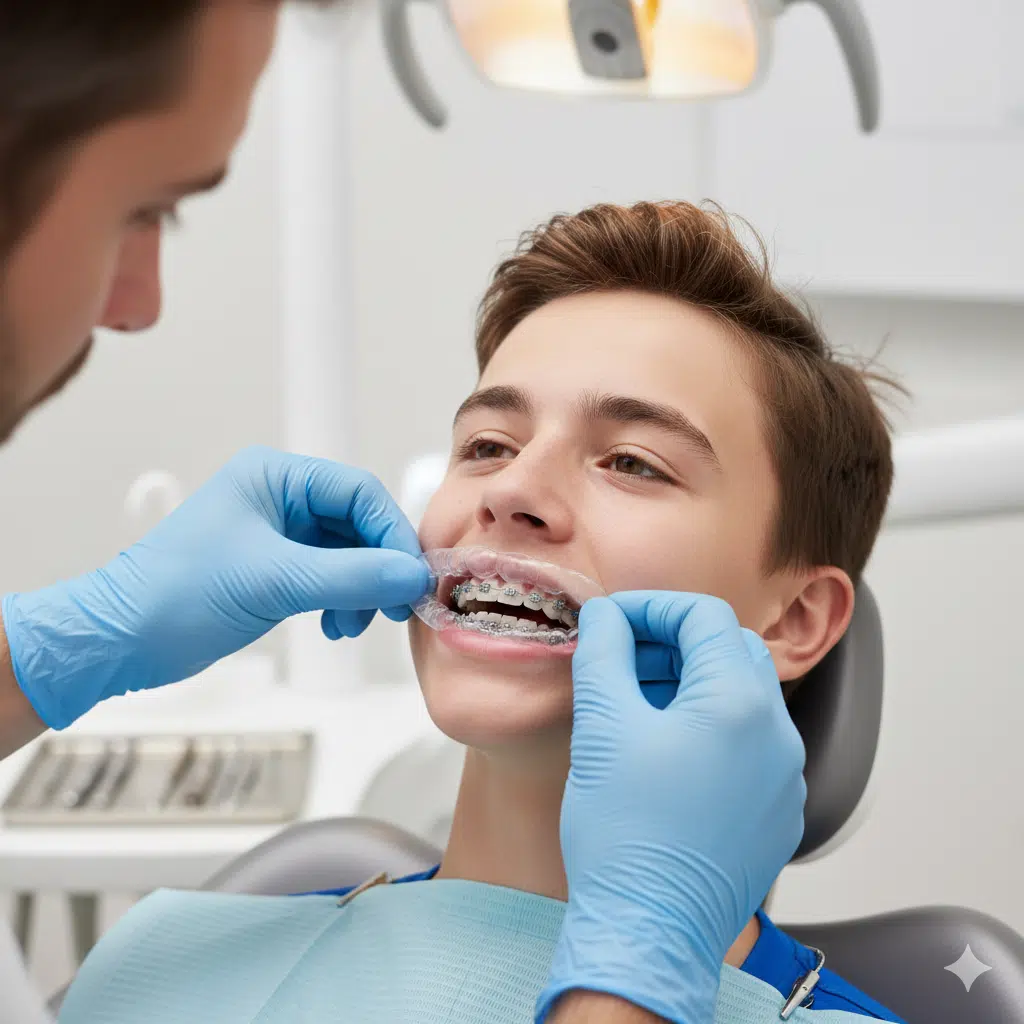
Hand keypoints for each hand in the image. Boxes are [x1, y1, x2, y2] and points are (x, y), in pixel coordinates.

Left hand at [2, 446, 429, 728]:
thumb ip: (351, 576)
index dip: (391, 533)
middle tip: (395, 605)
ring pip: (349, 555)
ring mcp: (278, 535)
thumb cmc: (177, 595)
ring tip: (352, 624)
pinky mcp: (275, 570)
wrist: (121, 641)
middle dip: (378, 567)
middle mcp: (280, 499)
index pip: (358, 492)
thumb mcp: (274, 581)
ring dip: (361, 590)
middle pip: (359, 524)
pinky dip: (342, 602)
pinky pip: (330, 578)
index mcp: (275, 478)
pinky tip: (334, 626)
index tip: (411, 576)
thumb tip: (412, 576)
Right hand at [538, 591, 806, 1023]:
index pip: (704, 616)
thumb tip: (607, 614)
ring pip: (744, 698)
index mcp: (739, 703)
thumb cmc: (625, 834)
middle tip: (626, 660)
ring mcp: (785, 777)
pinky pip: (752, 746)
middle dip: (676, 643)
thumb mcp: (603, 726)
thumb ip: (605, 651)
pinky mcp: (777, 812)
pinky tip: (667, 753)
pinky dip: (712, 729)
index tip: (615, 620)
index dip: (653, 608)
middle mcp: (777, 735)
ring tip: (639, 707)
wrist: (650, 932)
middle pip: (731, 650)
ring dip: (693, 685)